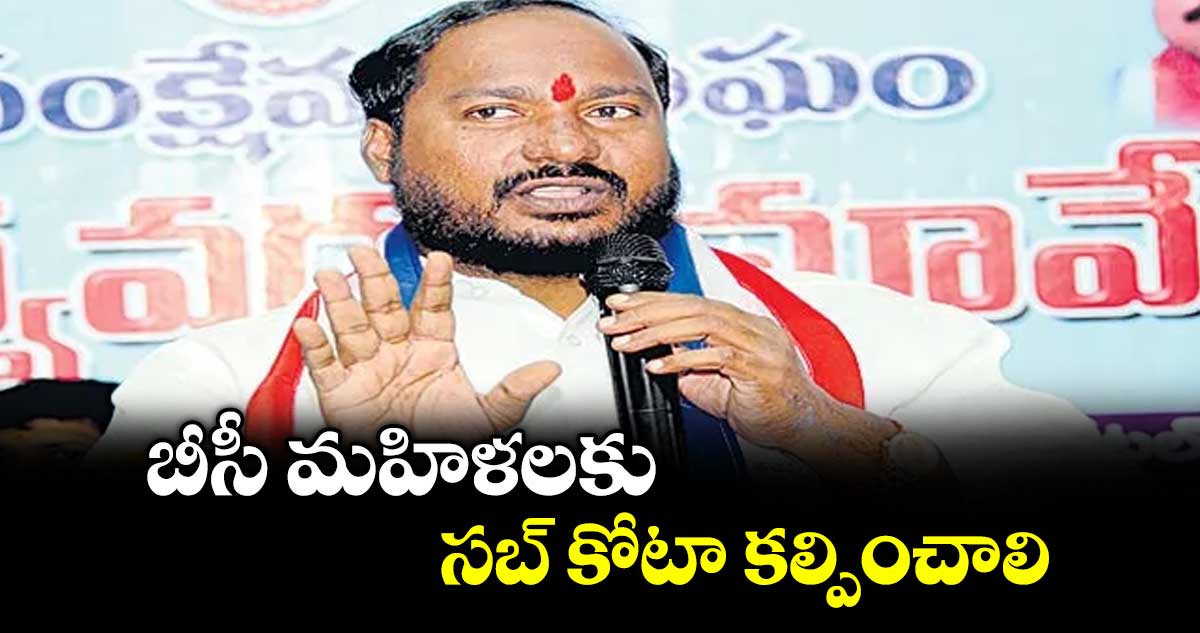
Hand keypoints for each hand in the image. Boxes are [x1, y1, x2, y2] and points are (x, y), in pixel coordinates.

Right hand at [292, 246, 560, 443]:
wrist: (417, 471)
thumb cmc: (448, 442)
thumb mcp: (489, 418)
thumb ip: (515, 391)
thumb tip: (550, 370)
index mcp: (434, 351)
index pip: (434, 308)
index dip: (436, 284)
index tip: (440, 259)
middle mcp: (399, 352)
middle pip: (385, 306)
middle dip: (375, 278)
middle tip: (366, 251)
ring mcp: (367, 369)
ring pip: (351, 327)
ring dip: (339, 301)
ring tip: (329, 275)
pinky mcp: (340, 392)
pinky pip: (325, 365)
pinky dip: (315, 345)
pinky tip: (309, 323)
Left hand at [598, 292, 898, 483]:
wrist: (806, 427)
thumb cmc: (767, 405)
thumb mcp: (717, 383)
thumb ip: (690, 367)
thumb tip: (658, 357)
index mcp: (743, 323)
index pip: (690, 303)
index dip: (652, 301)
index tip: (621, 305)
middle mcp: (751, 327)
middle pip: (691, 307)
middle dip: (646, 312)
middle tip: (613, 320)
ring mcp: (758, 345)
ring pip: (701, 323)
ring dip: (656, 332)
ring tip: (627, 341)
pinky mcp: (759, 368)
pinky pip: (716, 356)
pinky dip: (682, 360)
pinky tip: (658, 366)